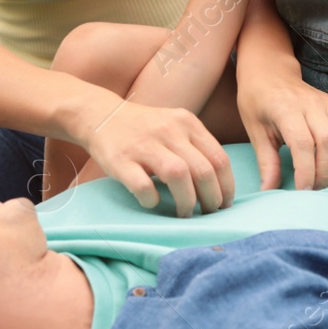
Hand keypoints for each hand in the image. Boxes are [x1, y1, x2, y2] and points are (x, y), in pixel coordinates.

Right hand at [83, 100, 233, 215]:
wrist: (100, 115)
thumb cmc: (145, 129)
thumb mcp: (175, 125)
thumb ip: (196, 146)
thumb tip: (220, 185)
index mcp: (187, 122)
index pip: (219, 158)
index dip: (226, 187)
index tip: (224, 204)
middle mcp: (169, 130)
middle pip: (203, 170)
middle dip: (211, 199)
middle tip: (207, 213)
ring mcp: (144, 144)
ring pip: (178, 176)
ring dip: (186, 201)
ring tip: (184, 213)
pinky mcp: (120, 159)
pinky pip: (143, 186)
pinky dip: (152, 200)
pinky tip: (153, 202)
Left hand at [236, 70, 327, 190]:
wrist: (269, 73)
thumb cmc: (258, 102)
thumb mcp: (255, 132)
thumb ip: (266, 162)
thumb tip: (268, 191)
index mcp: (285, 109)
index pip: (303, 144)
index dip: (306, 171)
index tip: (302, 191)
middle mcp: (311, 104)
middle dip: (325, 172)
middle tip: (316, 188)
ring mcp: (327, 102)